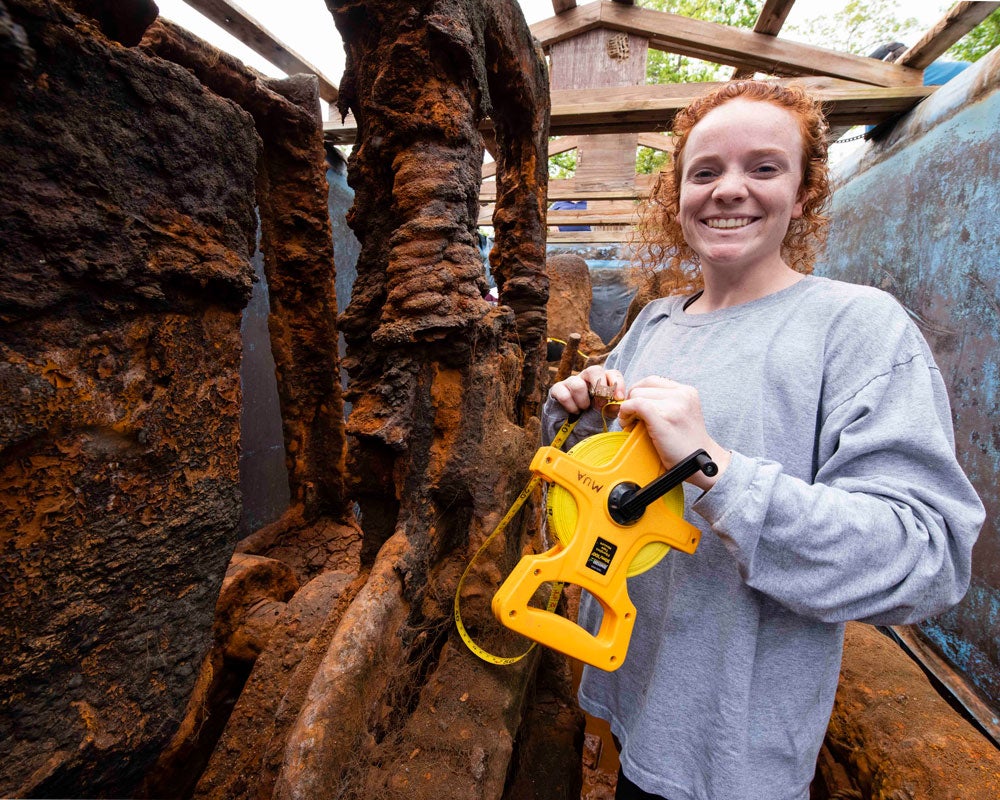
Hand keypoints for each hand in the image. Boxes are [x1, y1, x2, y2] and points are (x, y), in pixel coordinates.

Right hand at [548, 365, 625, 414]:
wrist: (572, 429)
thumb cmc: (592, 418)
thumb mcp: (605, 414)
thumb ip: (613, 407)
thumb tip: (617, 400)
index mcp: (602, 381)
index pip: (612, 373)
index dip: (617, 383)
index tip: (619, 398)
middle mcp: (587, 377)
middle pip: (594, 370)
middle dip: (600, 387)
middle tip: (600, 404)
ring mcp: (571, 381)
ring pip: (577, 385)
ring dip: (583, 401)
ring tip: (583, 410)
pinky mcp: (557, 389)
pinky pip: (564, 395)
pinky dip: (571, 407)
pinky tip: (574, 412)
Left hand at [618, 376, 730, 490]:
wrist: (702, 464)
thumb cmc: (686, 445)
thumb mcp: (681, 414)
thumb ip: (665, 402)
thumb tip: (633, 397)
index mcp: (687, 392)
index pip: (651, 381)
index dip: (638, 393)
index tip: (636, 409)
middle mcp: (682, 394)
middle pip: (641, 386)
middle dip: (631, 402)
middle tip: (632, 420)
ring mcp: (674, 405)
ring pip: (636, 395)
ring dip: (628, 409)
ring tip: (632, 424)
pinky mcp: (664, 417)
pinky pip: (636, 404)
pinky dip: (626, 412)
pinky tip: (628, 425)